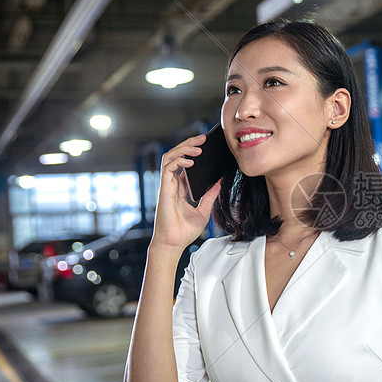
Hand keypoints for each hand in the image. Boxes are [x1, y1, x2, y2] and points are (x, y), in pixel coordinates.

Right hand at [151, 134, 222, 250]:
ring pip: (170, 157)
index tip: (206, 146)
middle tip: (204, 137)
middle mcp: (172, 184)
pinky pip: (168, 168)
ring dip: (184, 148)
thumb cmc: (184, 231)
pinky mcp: (164, 189)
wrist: (174, 244)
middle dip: (189, 144)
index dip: (192, 153)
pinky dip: (179, 161)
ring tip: (199, 145)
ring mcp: (167, 185)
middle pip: (176, 156)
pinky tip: (191, 161)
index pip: (184, 164)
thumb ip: (209, 197)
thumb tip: (218, 184)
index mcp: (179, 189)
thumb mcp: (203, 211)